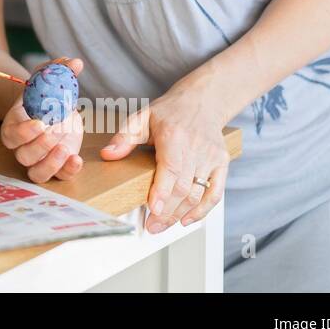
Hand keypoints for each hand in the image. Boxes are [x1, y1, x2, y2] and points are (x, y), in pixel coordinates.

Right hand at [0, 58, 84, 182]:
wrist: (51, 108)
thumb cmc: (44, 94)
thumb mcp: (49, 79)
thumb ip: (59, 70)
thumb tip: (75, 62)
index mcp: (14, 125)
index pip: (11, 135)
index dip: (23, 132)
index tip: (40, 122)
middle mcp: (23, 146)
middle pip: (23, 156)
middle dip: (40, 146)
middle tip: (55, 131)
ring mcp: (40, 159)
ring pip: (37, 173)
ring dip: (51, 163)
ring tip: (65, 148)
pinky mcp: (57, 166)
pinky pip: (58, 177)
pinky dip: (67, 172)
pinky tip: (77, 159)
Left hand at [99, 74, 229, 232]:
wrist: (202, 102)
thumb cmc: (169, 112)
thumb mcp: (142, 118)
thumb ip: (124, 137)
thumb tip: (107, 154)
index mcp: (174, 135)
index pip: (171, 168)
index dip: (162, 191)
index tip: (152, 210)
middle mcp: (196, 147)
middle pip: (184, 187)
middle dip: (167, 211)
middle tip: (151, 226)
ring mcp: (211, 157)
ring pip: (198, 193)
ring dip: (180, 214)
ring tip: (161, 226)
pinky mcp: (222, 164)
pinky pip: (215, 193)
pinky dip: (203, 210)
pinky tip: (186, 220)